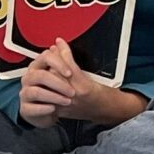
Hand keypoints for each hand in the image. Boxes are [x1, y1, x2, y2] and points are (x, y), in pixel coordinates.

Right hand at [17, 47, 74, 127]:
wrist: (50, 112)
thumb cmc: (56, 92)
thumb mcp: (63, 74)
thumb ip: (62, 57)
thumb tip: (59, 41)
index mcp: (37, 67)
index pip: (45, 58)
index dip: (58, 64)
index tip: (70, 73)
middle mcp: (28, 79)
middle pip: (40, 76)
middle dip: (58, 84)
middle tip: (72, 92)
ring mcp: (25, 94)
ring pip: (35, 92)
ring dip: (54, 97)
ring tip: (66, 101)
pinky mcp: (25, 109)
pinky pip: (32, 108)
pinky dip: (44, 109)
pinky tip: (54, 109)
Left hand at [24, 40, 143, 126]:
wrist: (108, 111)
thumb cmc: (105, 94)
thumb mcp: (96, 77)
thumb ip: (76, 66)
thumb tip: (63, 51)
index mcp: (83, 86)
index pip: (67, 65)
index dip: (62, 52)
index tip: (59, 43)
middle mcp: (73, 95)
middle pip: (55, 73)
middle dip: (53, 60)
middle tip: (52, 52)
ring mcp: (65, 103)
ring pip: (49, 83)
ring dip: (47, 72)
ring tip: (47, 64)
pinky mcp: (61, 109)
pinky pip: (48, 95)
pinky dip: (46, 85)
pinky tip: (46, 79)